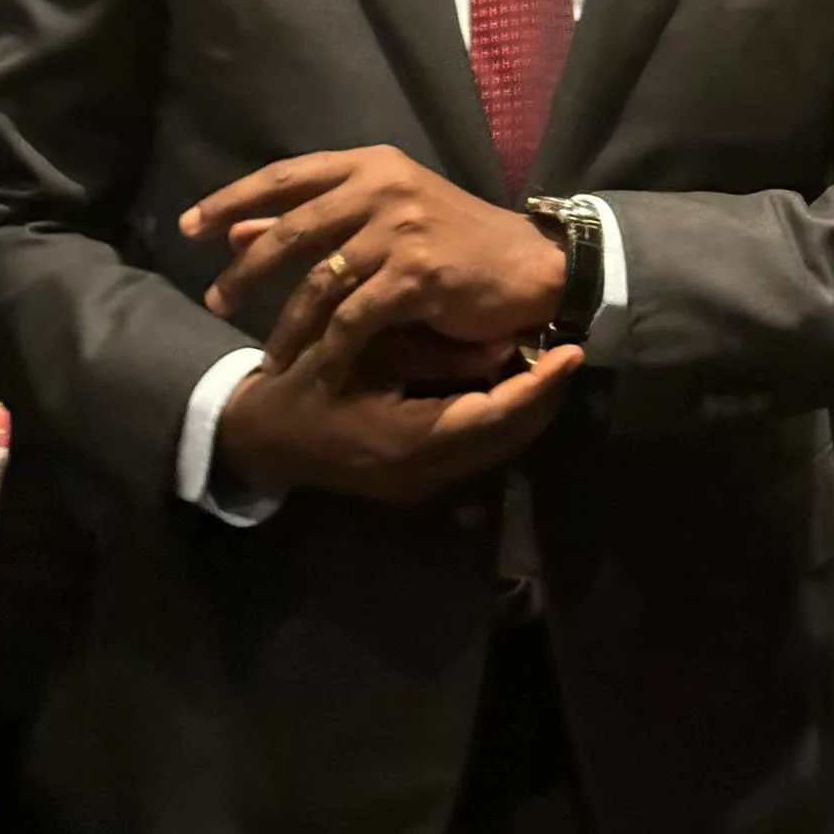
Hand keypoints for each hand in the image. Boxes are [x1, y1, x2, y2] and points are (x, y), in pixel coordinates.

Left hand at [181, 148, 565, 381]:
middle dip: (247, 268)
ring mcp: (400, 229)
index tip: (191, 226)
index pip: (288, 176)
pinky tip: (318, 370)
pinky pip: (355, 317)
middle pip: (294, 229)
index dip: (234, 199)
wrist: (531, 264)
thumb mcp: (386, 216)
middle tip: (215, 300)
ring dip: (286, 323)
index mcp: (372, 166)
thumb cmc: (456, 240)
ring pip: (319, 280)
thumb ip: (316, 219)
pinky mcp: (417, 274)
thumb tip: (237, 228)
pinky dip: (332, 348)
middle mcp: (383, 188)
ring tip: (267, 355)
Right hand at [214, 342, 582, 505]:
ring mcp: (420, 485)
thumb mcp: (366, 353)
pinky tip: (511, 386)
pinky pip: (475, 452)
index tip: (571, 350)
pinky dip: (500, 420)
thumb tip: (503, 348)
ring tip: (552, 364)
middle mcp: (423, 473)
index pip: (495, 416)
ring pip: (495, 450)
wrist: (261, 437)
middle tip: (572, 352)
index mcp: (409, 440)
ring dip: (526, 411)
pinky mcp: (416, 482)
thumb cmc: (306, 382)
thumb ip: (434, 354)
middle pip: (506, 440)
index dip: (538, 385)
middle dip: (544, 399)